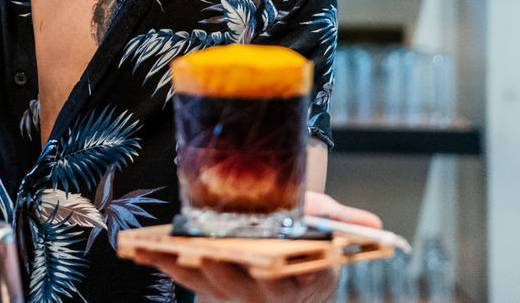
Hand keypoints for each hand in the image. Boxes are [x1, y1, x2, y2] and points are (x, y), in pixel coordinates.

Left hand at [138, 192, 383, 302]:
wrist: (291, 251)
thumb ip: (345, 224)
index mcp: (299, 283)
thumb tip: (374, 225)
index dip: (271, 276)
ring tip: (156, 248)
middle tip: (204, 253)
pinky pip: (187, 280)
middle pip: (240, 287)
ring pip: (208, 285)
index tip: (262, 264)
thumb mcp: (328, 225)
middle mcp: (266, 295)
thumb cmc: (309, 235)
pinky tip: (145, 249)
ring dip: (182, 268)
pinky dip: (166, 265)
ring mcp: (237, 294)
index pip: (283, 282)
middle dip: (221, 271)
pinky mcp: (212, 288)